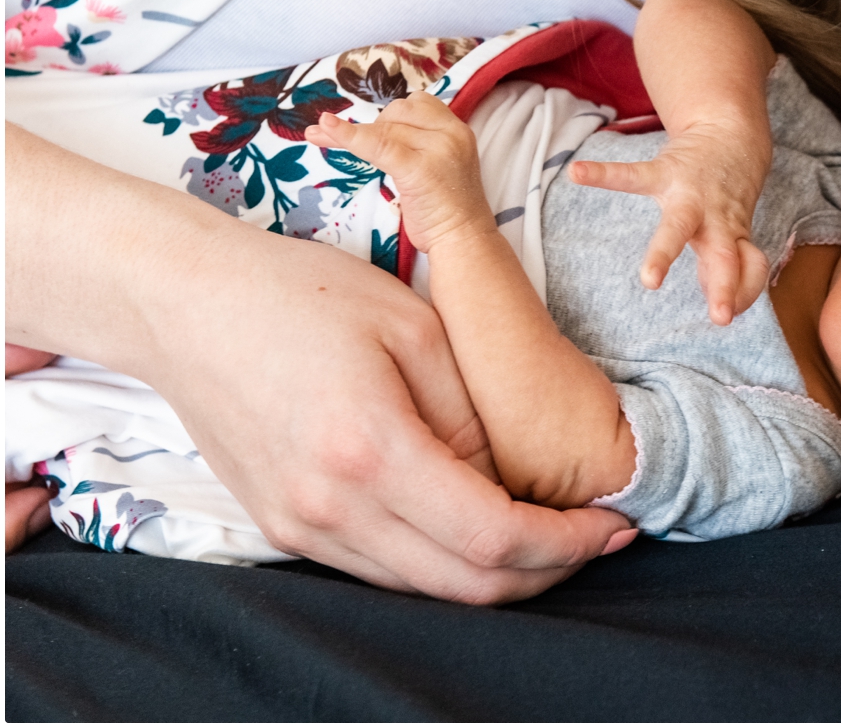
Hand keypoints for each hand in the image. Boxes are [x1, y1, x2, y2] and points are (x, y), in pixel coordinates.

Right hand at [6, 123, 637, 598]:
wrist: (182, 302)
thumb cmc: (301, 293)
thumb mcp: (414, 329)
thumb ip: (471, 417)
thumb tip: (513, 480)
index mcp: (371, 452)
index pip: (493, 537)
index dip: (568, 543)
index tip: (617, 524)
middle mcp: (330, 508)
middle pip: (464, 583)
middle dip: (547, 571)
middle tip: (600, 537)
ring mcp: (298, 526)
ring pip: (423, 589)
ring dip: (497, 574)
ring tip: (554, 532)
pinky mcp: (282, 525)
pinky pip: (380, 569)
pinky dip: (442, 562)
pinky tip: (479, 526)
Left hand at [305, 92, 491, 253]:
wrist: (463, 240)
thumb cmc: (447, 209)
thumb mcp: (437, 165)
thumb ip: (418, 143)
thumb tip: (371, 129)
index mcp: (457, 130)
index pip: (417, 104)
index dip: (388, 115)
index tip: (369, 131)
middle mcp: (451, 133)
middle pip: (398, 113)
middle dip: (371, 127)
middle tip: (359, 151)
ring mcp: (437, 149)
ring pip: (383, 129)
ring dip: (351, 133)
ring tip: (321, 135)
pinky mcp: (418, 168)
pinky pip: (376, 144)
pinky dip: (347, 136)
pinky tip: (324, 128)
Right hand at [567, 119, 770, 324]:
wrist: (730, 134)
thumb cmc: (726, 194)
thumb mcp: (733, 230)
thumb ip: (727, 268)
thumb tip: (728, 312)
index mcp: (731, 235)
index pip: (747, 268)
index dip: (745, 291)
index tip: (730, 313)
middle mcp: (715, 219)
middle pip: (722, 256)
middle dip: (722, 285)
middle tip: (721, 317)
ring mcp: (690, 196)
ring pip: (679, 226)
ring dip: (664, 255)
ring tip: (648, 280)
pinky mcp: (665, 172)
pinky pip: (632, 175)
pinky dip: (603, 175)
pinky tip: (577, 173)